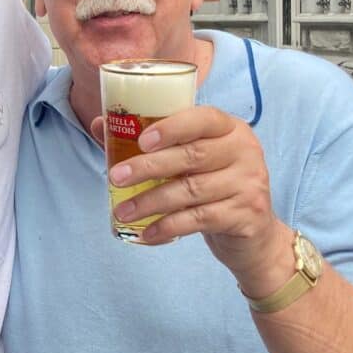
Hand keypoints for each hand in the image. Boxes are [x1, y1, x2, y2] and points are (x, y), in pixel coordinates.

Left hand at [106, 106, 291, 284]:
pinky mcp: (247, 215)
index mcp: (229, 128)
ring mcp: (250, 183)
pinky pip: (199, 219)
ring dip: (151, 202)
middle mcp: (245, 151)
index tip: (140, 141)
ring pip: (191, 190)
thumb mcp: (188, 159)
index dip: (171, 128)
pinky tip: (147, 232)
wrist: (254, 233)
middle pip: (192, 156)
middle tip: (115, 177)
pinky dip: (168, 227)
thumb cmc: (211, 185)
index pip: (203, 118)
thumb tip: (98, 123)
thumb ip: (149, 142)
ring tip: (122, 212)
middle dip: (148, 167)